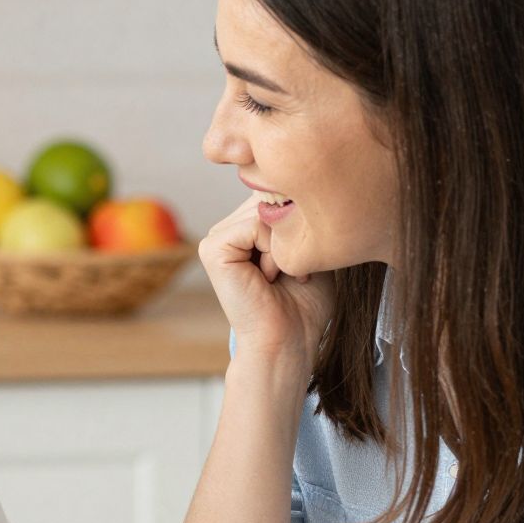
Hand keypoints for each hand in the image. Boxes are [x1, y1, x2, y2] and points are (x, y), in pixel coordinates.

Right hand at [198, 194, 336, 376]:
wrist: (289, 342)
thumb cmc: (305, 305)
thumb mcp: (311, 247)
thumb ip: (301, 213)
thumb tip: (295, 180)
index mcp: (248, 227)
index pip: (280, 193)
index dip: (303, 222)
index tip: (304, 263)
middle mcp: (229, 228)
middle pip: (271, 198)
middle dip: (293, 233)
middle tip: (294, 272)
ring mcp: (216, 237)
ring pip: (264, 210)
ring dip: (284, 246)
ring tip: (281, 276)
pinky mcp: (211, 248)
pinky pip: (254, 225)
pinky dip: (272, 251)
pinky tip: (267, 278)